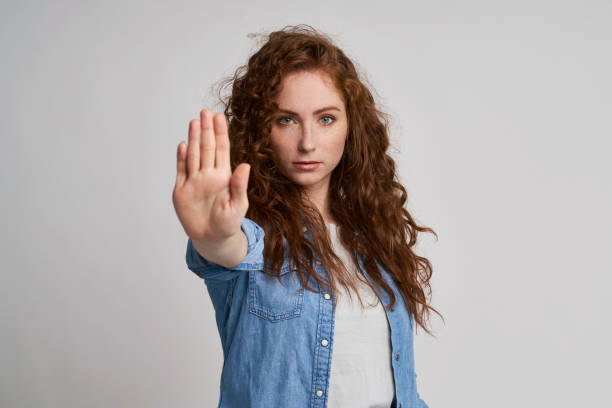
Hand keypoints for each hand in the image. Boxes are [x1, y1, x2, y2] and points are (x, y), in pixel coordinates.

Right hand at [172, 109, 249, 241]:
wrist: (212, 239)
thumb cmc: (228, 223)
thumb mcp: (238, 205)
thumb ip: (240, 185)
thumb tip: (245, 166)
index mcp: (224, 176)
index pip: (222, 150)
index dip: (220, 133)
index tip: (219, 117)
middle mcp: (208, 175)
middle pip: (206, 148)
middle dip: (206, 129)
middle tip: (205, 111)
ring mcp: (195, 181)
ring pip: (194, 155)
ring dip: (194, 138)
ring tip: (194, 122)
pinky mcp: (182, 191)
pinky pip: (182, 171)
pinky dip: (181, 158)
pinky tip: (183, 145)